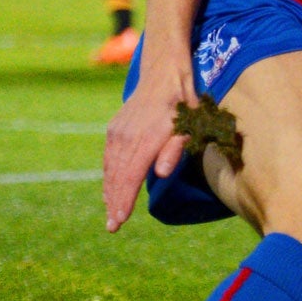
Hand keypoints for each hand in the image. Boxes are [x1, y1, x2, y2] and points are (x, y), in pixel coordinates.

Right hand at [103, 67, 193, 232]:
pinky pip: (109, 157)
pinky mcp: (114, 129)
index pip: (131, 176)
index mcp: (148, 137)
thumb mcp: (192, 123)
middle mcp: (128, 136)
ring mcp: (118, 131)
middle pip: (118, 176)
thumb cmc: (186, 101)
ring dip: (110, 191)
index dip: (124, 200)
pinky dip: (109, 175)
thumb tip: (160, 174)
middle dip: (115, 203)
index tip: (119, 221)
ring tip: (111, 213)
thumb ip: (176, 148)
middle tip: (113, 227)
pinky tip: (111, 189)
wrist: (164, 73)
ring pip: (111, 168)